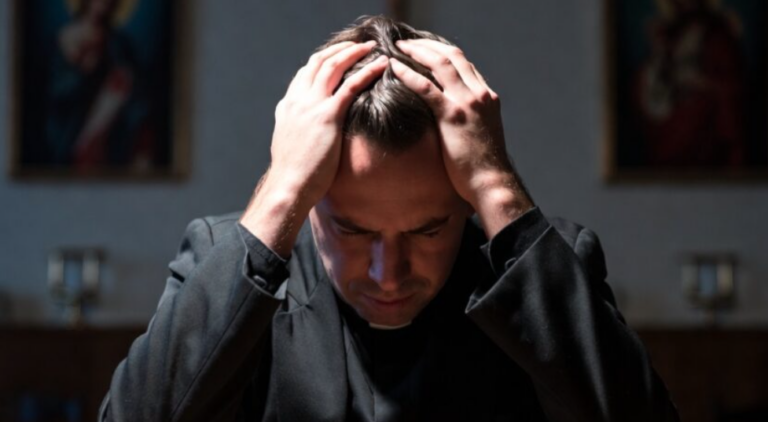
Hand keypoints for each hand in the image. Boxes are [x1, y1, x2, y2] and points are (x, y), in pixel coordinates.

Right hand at [240, 42, 388, 255]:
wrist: (288, 186)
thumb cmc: (294, 175)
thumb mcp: (291, 145)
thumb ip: (299, 130)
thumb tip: (310, 132)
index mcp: (288, 106)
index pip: (305, 73)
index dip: (324, 61)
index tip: (340, 56)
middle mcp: (297, 100)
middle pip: (318, 62)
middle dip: (340, 50)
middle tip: (359, 45)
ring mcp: (310, 105)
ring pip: (333, 66)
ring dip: (354, 53)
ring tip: (371, 48)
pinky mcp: (326, 116)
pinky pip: (350, 86)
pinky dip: (367, 71)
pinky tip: (381, 65)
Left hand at [391, 39, 532, 236]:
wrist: (490, 182)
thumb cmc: (482, 166)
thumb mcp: (480, 134)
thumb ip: (469, 119)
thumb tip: (449, 118)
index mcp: (487, 97)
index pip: (464, 64)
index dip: (442, 53)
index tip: (424, 50)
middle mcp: (480, 94)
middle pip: (453, 56)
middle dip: (428, 46)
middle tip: (407, 44)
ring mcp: (468, 103)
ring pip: (440, 64)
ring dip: (417, 51)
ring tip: (398, 48)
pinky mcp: (453, 115)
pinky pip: (427, 87)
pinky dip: (408, 73)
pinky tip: (394, 68)